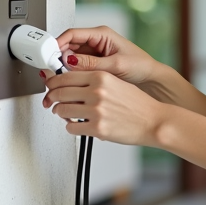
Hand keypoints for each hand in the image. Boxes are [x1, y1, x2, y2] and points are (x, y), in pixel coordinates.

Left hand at [41, 70, 165, 146]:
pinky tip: (78, 124)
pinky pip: (71, 127)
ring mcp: (96, 111)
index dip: (53, 81)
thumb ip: (93, 81)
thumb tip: (70, 83)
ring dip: (60, 112)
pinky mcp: (97, 128)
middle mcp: (97, 92)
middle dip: (53, 97)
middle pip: (59, 92)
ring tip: (66, 113)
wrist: (154, 121)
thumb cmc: (138, 104)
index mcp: (101, 77)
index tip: (51, 84)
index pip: (65, 76)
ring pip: (62, 110)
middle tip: (53, 100)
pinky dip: (71, 126)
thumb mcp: (116, 83)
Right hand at [54, 26, 159, 85]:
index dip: (58, 43)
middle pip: (68, 45)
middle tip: (51, 70)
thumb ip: (92, 63)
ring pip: (70, 57)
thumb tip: (70, 61)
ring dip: (63, 67)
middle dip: (58, 57)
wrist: (150, 78)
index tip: (49, 54)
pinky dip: (70, 73)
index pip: (72, 34)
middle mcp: (95, 41)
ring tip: (59, 79)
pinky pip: (76, 66)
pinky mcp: (93, 64)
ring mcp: (93, 53)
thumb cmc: (140, 66)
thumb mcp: (115, 64)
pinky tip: (68, 82)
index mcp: (101, 34)